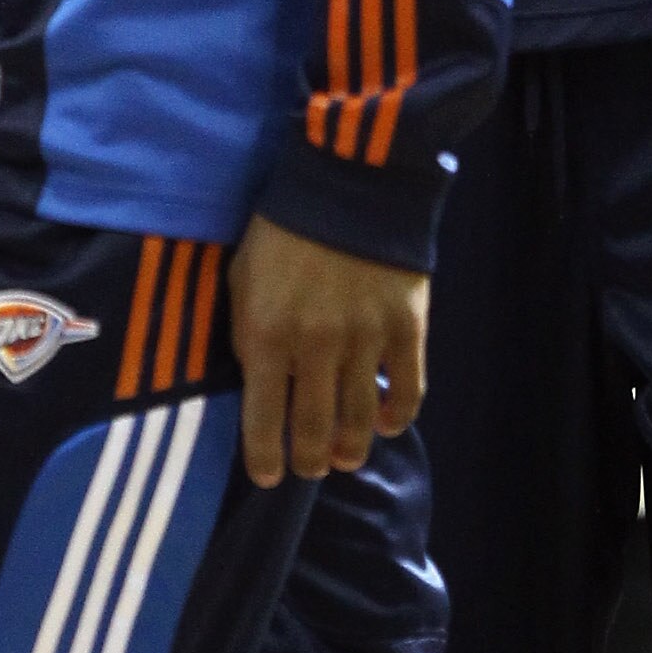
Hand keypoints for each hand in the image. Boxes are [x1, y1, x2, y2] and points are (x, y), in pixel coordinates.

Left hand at [229, 215, 427, 487]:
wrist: (349, 177)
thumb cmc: (284, 226)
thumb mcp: (243, 275)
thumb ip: (247, 332)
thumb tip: (260, 384)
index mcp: (266, 332)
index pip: (262, 421)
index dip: (264, 460)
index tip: (268, 475)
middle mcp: (314, 346)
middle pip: (313, 432)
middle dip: (309, 461)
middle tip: (310, 467)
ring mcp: (365, 339)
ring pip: (359, 421)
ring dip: (350, 448)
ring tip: (345, 455)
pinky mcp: (406, 327)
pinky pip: (408, 391)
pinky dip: (398, 416)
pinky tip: (388, 421)